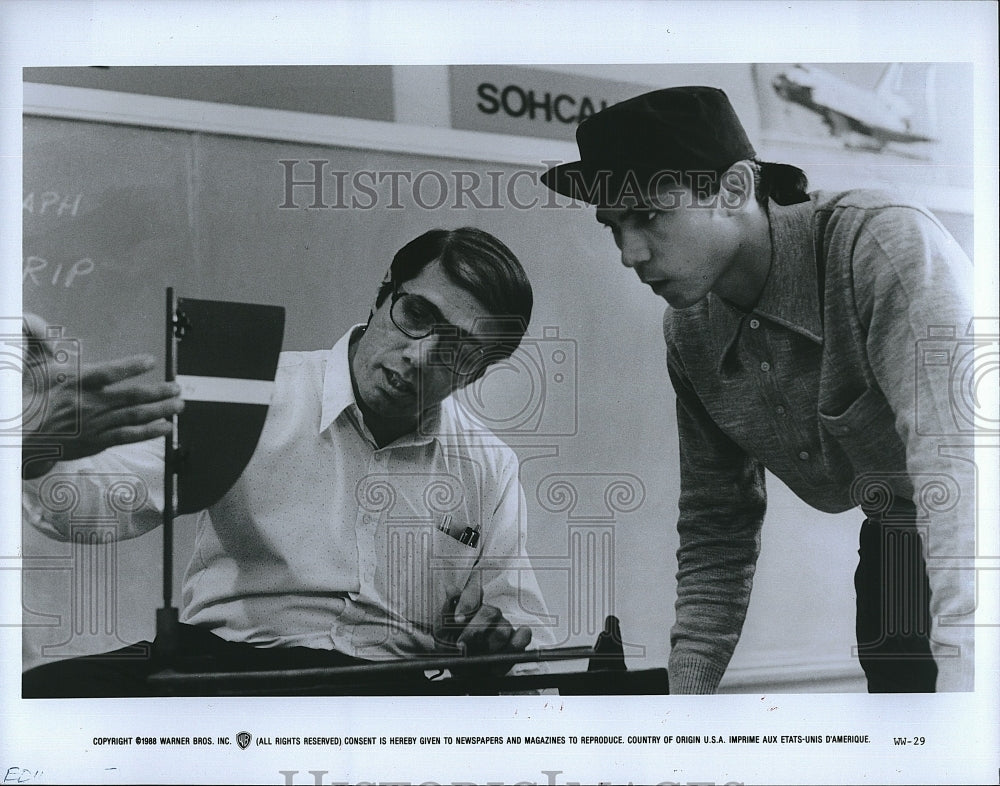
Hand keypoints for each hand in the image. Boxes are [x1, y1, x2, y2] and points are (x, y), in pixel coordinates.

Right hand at [21, 314, 183, 478]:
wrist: (20, 436)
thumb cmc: (29, 398)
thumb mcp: (33, 367)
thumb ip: (39, 341)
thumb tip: (32, 319)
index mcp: (75, 383)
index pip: (107, 372)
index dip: (130, 367)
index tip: (150, 361)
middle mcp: (89, 404)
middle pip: (131, 397)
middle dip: (159, 392)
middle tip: (178, 387)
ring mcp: (95, 425)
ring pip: (134, 417)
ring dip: (160, 410)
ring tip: (179, 405)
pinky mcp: (97, 441)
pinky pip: (128, 436)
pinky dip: (149, 432)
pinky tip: (165, 427)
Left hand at [434, 582, 531, 676]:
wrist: (464, 673)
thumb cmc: (453, 650)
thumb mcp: (442, 633)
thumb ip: (445, 610)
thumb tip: (451, 589)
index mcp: (471, 606)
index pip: (474, 591)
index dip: (467, 602)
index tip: (457, 620)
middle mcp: (490, 612)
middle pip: (489, 612)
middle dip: (473, 632)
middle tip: (462, 647)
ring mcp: (505, 625)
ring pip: (502, 630)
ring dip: (488, 648)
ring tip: (477, 660)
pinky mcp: (518, 638)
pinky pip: (523, 636)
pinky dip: (513, 648)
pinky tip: (499, 660)